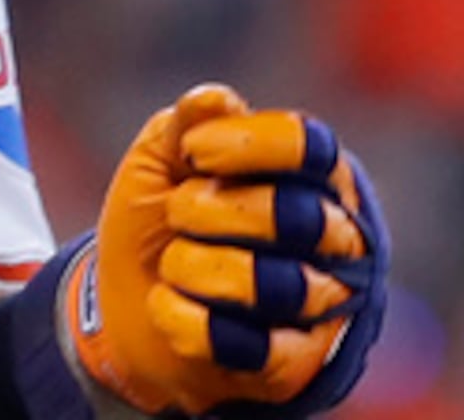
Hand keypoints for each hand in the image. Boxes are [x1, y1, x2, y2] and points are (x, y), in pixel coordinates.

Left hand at [66, 84, 386, 415]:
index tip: (193, 152)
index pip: (310, 147)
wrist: (126, 307)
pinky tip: (166, 306)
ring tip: (174, 264)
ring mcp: (324, 305)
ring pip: (281, 285)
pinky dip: (192, 322)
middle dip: (215, 210)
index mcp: (312, 176)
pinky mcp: (296, 364)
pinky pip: (257, 347)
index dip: (248, 144)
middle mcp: (337, 239)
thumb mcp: (159, 163)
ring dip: (199, 268)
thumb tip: (217, 99)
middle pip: (300, 215)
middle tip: (178, 212)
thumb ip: (187, 126)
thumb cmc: (158, 222)